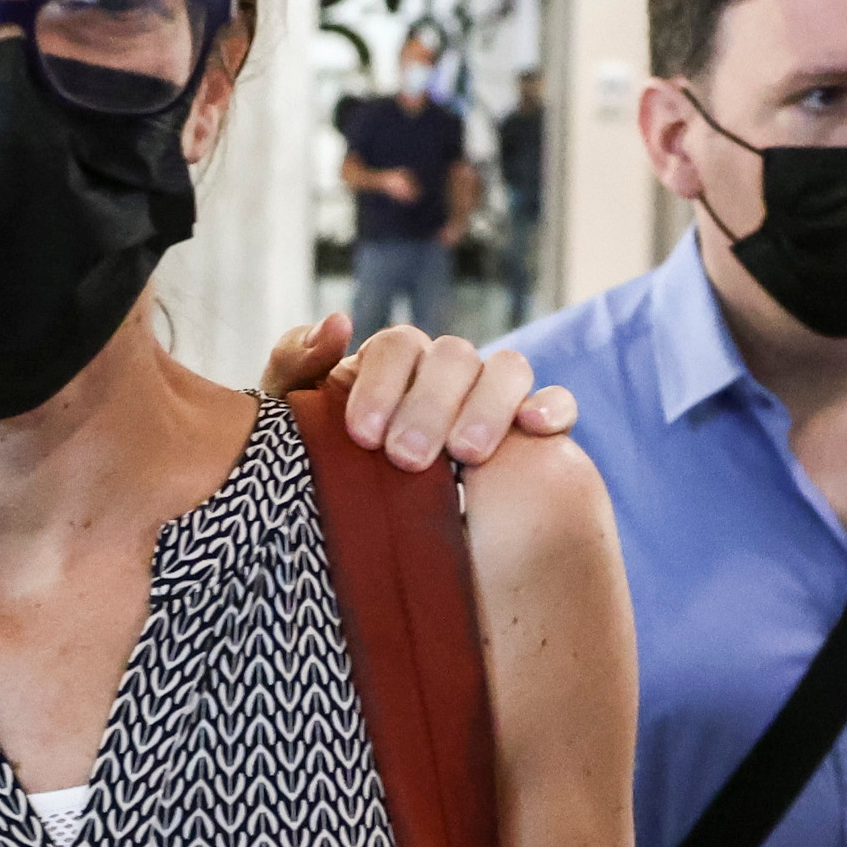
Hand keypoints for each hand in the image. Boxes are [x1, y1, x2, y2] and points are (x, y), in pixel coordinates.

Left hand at [260, 316, 581, 470]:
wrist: (359, 524)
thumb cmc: (322, 466)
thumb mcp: (291, 419)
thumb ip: (297, 365)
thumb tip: (339, 322)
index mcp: (393, 361)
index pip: (396, 347)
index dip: (382, 384)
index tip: (363, 435)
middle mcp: (445, 370)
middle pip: (454, 356)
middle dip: (429, 405)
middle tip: (406, 458)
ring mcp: (491, 396)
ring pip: (507, 369)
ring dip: (488, 405)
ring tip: (466, 455)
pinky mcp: (530, 430)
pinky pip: (556, 403)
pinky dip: (552, 406)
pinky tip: (533, 428)